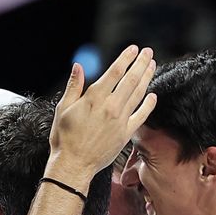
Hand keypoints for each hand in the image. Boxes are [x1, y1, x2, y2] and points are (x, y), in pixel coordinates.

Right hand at [48, 45, 156, 187]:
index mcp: (94, 98)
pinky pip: (141, 116)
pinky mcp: (125, 134)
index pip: (115, 71)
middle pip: (131, 79)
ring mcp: (120, 120)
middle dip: (141, 63)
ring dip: (147, 78)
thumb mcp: (63, 109)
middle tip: (148, 52)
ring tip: (152, 66)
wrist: (73, 165)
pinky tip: (152, 96)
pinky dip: (148, 104)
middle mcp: (110, 106)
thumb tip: (78, 66)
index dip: (126, 58)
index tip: (133, 49)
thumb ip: (73, 86)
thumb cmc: (64, 139)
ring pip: (138, 94)